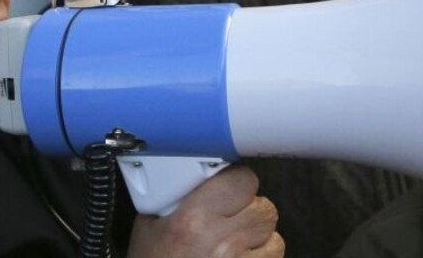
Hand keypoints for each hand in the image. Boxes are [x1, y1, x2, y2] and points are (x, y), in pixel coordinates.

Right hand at [128, 166, 283, 257]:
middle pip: (264, 209)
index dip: (237, 182)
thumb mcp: (148, 227)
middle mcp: (222, 243)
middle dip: (250, 212)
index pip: (242, 180)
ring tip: (234, 247)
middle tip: (229, 220)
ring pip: (274, 239)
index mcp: (194, 220)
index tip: (228, 188)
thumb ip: (176, 196)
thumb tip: (199, 174)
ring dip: (259, 241)